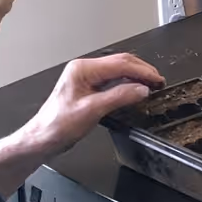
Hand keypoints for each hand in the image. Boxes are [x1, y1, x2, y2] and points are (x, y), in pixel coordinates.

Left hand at [18, 54, 163, 159]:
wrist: (42, 138)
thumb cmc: (57, 125)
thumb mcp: (92, 110)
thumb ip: (119, 97)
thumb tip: (141, 89)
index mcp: (83, 70)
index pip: (120, 64)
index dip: (142, 71)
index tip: (157, 79)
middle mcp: (84, 70)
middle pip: (120, 63)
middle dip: (142, 71)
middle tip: (159, 81)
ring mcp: (86, 78)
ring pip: (118, 70)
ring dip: (136, 76)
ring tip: (152, 84)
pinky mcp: (88, 88)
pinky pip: (112, 80)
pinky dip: (127, 83)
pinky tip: (136, 90)